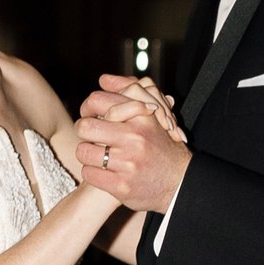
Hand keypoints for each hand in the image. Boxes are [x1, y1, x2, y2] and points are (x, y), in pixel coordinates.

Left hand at [75, 77, 189, 216]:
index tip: (90, 115)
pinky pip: (89, 173)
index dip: (88, 107)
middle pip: (85, 126)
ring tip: (97, 154)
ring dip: (87, 153)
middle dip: (83, 130)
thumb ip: (130, 94)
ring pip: (83, 152)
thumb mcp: (153, 116)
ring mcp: (128, 164)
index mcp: (141, 117)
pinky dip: (92, 172)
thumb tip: (103, 79)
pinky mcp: (121, 186)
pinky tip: (103, 171)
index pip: (98, 101)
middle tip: (89, 136)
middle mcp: (135, 139)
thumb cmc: (161, 146)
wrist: (180, 183)